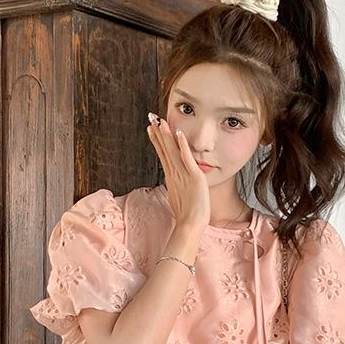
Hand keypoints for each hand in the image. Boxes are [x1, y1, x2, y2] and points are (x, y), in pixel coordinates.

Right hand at [147, 112, 210, 231]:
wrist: (190, 225)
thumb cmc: (187, 216)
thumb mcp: (180, 197)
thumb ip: (178, 188)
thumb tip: (176, 185)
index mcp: (171, 177)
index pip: (163, 155)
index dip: (157, 141)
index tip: (151, 129)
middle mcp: (174, 174)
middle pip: (164, 149)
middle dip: (158, 133)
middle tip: (150, 118)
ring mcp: (183, 174)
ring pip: (172, 151)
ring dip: (166, 135)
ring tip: (159, 121)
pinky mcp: (194, 176)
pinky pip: (186, 158)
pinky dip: (182, 145)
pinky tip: (178, 133)